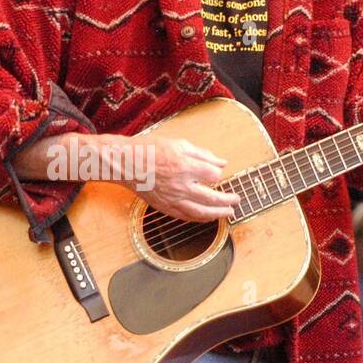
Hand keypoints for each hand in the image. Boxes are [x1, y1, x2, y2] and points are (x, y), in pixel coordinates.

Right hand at [126, 135, 240, 222]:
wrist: (126, 163)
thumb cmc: (150, 150)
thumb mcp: (178, 144)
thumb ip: (203, 154)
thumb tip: (222, 162)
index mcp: (185, 166)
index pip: (214, 175)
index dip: (218, 173)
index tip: (217, 172)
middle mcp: (181, 185)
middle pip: (212, 197)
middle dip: (228, 200)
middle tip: (236, 199)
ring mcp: (173, 199)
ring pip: (201, 212)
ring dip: (218, 214)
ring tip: (229, 213)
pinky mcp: (165, 207)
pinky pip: (186, 217)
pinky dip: (199, 219)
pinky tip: (207, 217)